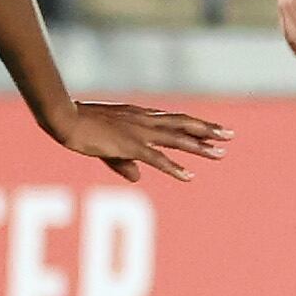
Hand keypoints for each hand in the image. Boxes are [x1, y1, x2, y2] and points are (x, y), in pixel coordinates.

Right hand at [48, 97, 229, 184]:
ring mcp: (138, 132)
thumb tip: (139, 178)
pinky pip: (157, 158)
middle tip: (230, 135)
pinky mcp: (130, 145)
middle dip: (208, 130)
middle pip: (183, 124)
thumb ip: (124, 163)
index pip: (174, 120)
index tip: (214, 130)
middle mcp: (144, 121)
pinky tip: (189, 176)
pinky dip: (174, 167)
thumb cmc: (80, 126)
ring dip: (200, 147)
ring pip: (177, 139)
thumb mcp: (106, 146)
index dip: (195, 125)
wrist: (65, 118)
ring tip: (220, 153)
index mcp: (139, 117)